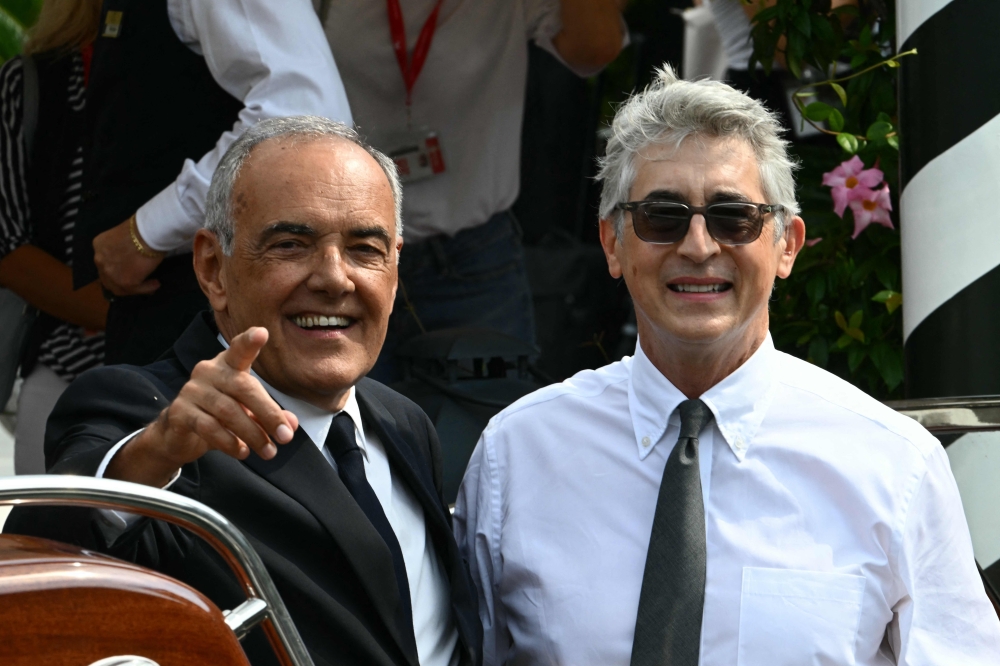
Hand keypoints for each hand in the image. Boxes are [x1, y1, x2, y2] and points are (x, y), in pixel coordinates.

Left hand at [93, 218, 163, 295]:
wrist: (148, 233)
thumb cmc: (140, 229)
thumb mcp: (123, 235)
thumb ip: (122, 246)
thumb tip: (133, 252)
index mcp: (99, 245)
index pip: (104, 262)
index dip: (116, 267)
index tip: (129, 268)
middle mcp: (100, 261)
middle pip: (108, 278)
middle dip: (121, 281)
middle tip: (136, 281)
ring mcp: (110, 273)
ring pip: (120, 287)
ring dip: (135, 288)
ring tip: (150, 284)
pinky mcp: (125, 282)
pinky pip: (136, 289)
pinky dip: (146, 288)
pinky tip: (156, 284)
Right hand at [106, 327, 298, 486]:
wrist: (177, 434)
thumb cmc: (220, 415)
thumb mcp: (248, 413)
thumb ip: (270, 415)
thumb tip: (292, 425)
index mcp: (228, 365)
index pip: (239, 349)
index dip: (249, 341)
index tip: (262, 333)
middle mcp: (208, 371)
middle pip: (243, 387)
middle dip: (268, 414)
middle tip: (285, 437)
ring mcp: (192, 390)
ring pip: (228, 411)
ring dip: (252, 434)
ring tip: (268, 451)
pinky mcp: (179, 412)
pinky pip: (209, 427)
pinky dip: (229, 442)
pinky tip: (242, 452)